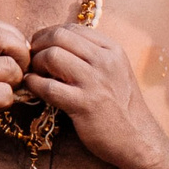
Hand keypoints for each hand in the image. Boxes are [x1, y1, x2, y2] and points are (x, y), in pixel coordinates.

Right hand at [0, 18, 33, 168]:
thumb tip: (17, 44)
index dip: (12, 36)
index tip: (16, 54)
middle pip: (2, 37)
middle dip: (21, 55)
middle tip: (20, 72)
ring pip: (9, 67)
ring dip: (15, 82)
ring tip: (3, 91)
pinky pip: (5, 92)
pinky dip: (7, 101)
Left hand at [22, 22, 168, 168]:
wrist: (138, 139)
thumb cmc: (121, 107)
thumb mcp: (115, 72)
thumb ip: (92, 56)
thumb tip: (55, 44)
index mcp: (112, 50)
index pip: (72, 28)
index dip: (49, 34)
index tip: (40, 45)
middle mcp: (105, 61)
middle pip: (59, 36)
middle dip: (39, 44)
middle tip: (31, 57)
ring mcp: (95, 82)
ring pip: (52, 56)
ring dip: (35, 64)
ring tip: (35, 74)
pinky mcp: (84, 105)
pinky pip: (48, 86)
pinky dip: (33, 84)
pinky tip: (32, 87)